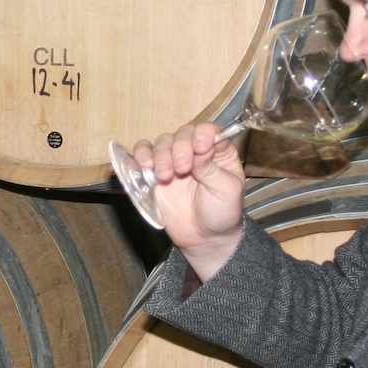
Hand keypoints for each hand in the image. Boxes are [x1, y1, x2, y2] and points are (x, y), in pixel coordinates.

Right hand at [130, 122, 245, 279]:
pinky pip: (143, 154)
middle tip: (182, 168)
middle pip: (183, 133)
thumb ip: (212, 168)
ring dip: (161, 154)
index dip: (203, 133)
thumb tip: (198, 150)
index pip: (209, 130)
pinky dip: (141, 155)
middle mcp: (195, 151)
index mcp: (218, 151)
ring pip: (163, 142)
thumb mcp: (227, 190)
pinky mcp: (154, 172)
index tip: (200, 146)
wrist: (204, 238)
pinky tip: (145, 166)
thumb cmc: (221, 212)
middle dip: (180, 147)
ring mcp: (173, 160)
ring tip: (165, 175)